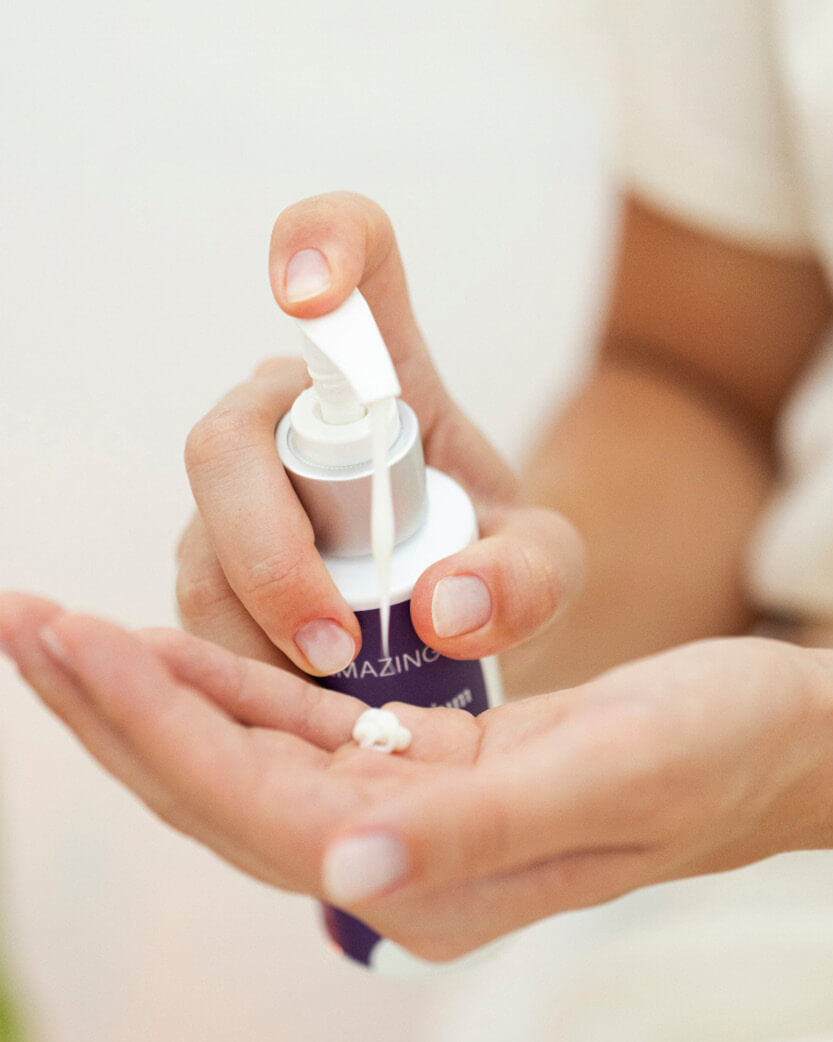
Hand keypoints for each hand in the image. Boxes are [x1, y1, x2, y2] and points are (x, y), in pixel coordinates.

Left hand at [3, 592, 831, 961]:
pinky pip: (289, 726)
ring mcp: (394, 809)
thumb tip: (343, 870)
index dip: (152, 719)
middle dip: (108, 704)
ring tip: (63, 629)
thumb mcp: (612, 779)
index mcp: (426, 876)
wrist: (757, 742)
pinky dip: (221, 683)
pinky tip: (169, 647)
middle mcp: (391, 855)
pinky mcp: (412, 763)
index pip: (247, 801)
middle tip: (22, 621)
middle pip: (211, 784)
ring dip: (146, 689)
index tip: (70, 637)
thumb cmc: (707, 754)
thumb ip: (475, 836)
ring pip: (236, 752)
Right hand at [176, 192, 582, 680]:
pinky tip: (299, 699)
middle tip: (339, 642)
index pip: (352, 259)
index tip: (308, 291)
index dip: (320, 243)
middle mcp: (291, 422)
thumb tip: (442, 605)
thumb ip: (530, 575)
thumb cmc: (500, 562)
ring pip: (202, 543)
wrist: (462, 615)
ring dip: (255, 626)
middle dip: (271, 550)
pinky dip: (242, 665)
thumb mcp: (546, 567)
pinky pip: (193, 612)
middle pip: (228, 443)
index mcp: (387, 378)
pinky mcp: (212, 567)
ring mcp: (239, 496)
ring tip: (335, 690)